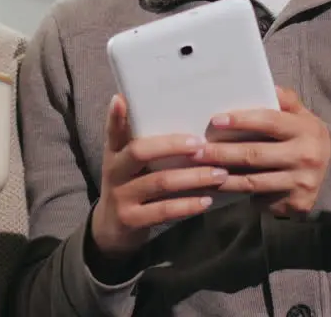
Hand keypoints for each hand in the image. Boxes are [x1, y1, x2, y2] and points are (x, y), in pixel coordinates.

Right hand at [89, 94, 229, 259]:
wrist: (110, 230)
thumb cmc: (129, 186)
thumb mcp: (128, 164)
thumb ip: (143, 143)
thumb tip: (169, 111)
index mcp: (114, 153)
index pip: (113, 131)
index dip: (115, 117)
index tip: (121, 99)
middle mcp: (114, 171)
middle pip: (140, 152)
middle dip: (172, 145)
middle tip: (202, 144)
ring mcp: (121, 197)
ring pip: (159, 182)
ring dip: (193, 177)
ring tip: (220, 173)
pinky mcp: (131, 220)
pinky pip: (163, 210)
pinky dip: (187, 205)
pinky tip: (207, 201)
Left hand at [194, 87, 330, 217]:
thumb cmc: (306, 140)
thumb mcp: (303, 117)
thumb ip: (286, 101)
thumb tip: (267, 86)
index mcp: (306, 129)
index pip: (269, 121)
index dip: (241, 120)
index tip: (216, 120)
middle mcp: (305, 156)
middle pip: (255, 154)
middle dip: (222, 152)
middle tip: (197, 150)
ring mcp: (300, 183)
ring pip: (253, 181)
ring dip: (223, 176)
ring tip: (200, 170)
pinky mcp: (294, 203)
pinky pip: (259, 198)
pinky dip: (237, 193)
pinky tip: (218, 187)